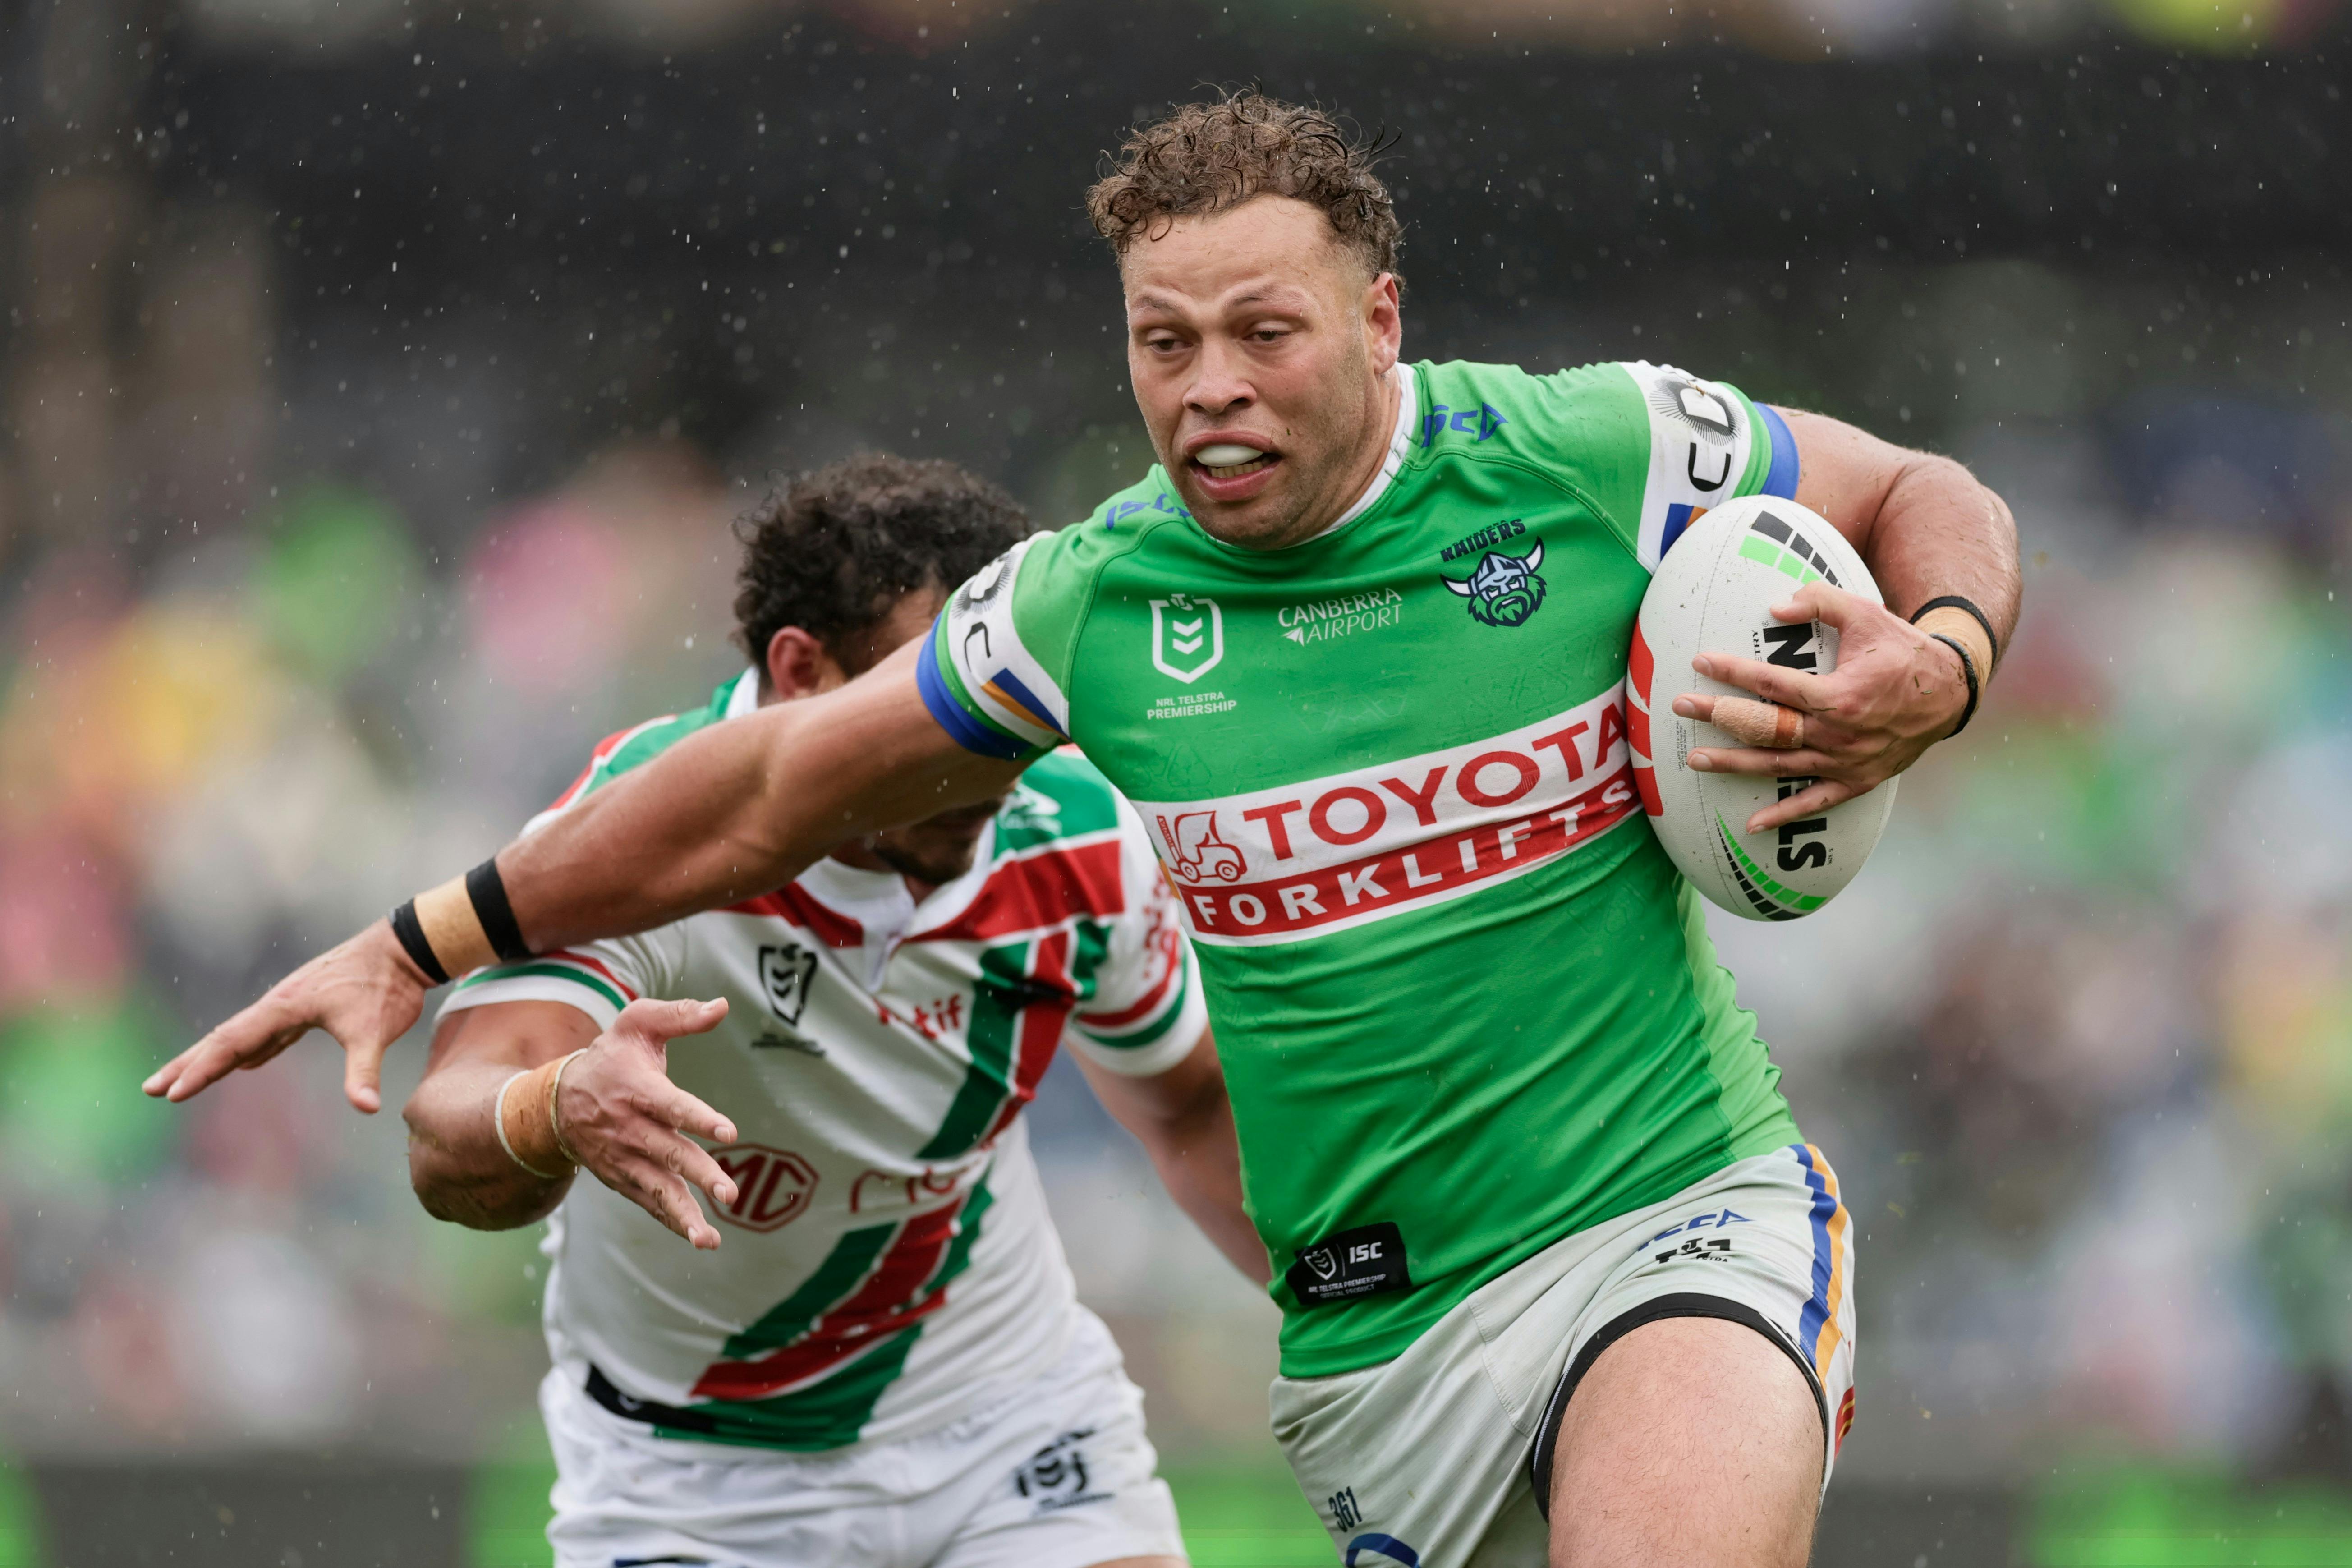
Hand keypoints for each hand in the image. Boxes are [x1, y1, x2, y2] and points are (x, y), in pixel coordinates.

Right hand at [145, 920, 431, 1112]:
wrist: (403, 950)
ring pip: (243, 1035)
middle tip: (150, 1089)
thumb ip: (365, 1070)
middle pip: (223, 1038)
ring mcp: (290, 1004)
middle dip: (187, 1064)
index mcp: (284, 1007)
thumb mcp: (376, 1031)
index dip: (202, 1070)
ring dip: (213, 1058)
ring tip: (184, 1079)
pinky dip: (250, 1050)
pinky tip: (245, 1064)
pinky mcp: (307, 1007)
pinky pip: (268, 1034)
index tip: (173, 1093)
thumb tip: (366, 1108)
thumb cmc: (387, 987)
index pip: (232, 1043)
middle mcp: (279, 1003)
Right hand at [556, 997, 741, 1250]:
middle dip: (699, 1174)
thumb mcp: (636, 1024)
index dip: (698, 1118)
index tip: (728, 1132)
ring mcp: (625, 1159)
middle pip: (669, 1154)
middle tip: (729, 1193)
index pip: (671, 1105)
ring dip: (684, 1214)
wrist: (555, 1102)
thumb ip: (679, 1015)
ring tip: (711, 1238)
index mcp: (637, 1090)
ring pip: (658, 1189)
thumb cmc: (609, 1057)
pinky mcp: (623, 1178)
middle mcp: (630, 1129)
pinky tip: (701, 1237)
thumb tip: (722, 1006)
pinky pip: (650, 1203)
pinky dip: (672, 1221)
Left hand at [1672, 582, 1968, 833]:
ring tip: (1695, 759)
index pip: (1772, 684)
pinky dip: (1783, 815)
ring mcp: (1846, 761)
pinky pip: (1815, 802)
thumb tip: (1775, 605)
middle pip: (1766, 727)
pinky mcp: (1856, 781)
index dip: (1733, 673)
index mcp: (1839, 694)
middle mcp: (1838, 733)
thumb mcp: (1866, 614)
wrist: (1950, 692)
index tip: (1700, 662)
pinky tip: (1751, 824)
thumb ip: (1820, 602)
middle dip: (1719, 716)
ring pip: (1779, 766)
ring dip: (1734, 763)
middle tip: (1680, 707)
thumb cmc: (1902, 650)